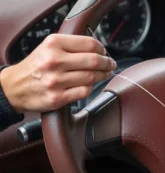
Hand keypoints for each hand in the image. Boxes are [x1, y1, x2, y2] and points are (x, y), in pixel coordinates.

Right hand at [0, 34, 115, 112]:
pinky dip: (90, 88)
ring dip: (102, 76)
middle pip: (94, 61)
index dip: (102, 49)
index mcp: (53, 44)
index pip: (89, 44)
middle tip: (111, 64)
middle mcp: (54, 61)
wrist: (14, 87)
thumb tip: (97, 49)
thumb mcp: (48, 47)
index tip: (105, 52)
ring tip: (104, 74)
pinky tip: (89, 85)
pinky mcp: (58, 98)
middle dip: (107, 63)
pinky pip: (84, 91)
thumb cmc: (35, 66)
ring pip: (91, 77)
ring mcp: (56, 81)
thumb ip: (70, 45)